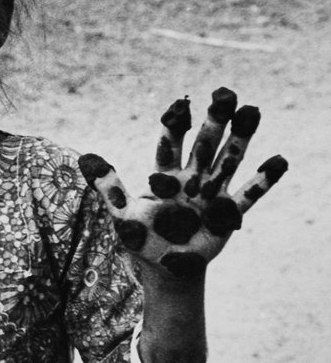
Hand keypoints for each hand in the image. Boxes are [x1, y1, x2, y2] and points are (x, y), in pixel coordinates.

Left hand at [80, 87, 287, 278]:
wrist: (166, 268)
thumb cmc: (141, 239)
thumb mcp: (121, 214)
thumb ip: (108, 186)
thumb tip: (84, 156)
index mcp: (165, 177)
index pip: (170, 145)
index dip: (176, 126)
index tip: (182, 103)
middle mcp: (191, 180)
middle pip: (204, 146)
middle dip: (214, 122)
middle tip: (224, 94)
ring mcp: (212, 195)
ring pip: (228, 161)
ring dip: (240, 138)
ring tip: (252, 111)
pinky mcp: (228, 215)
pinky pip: (248, 195)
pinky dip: (263, 180)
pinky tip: (278, 160)